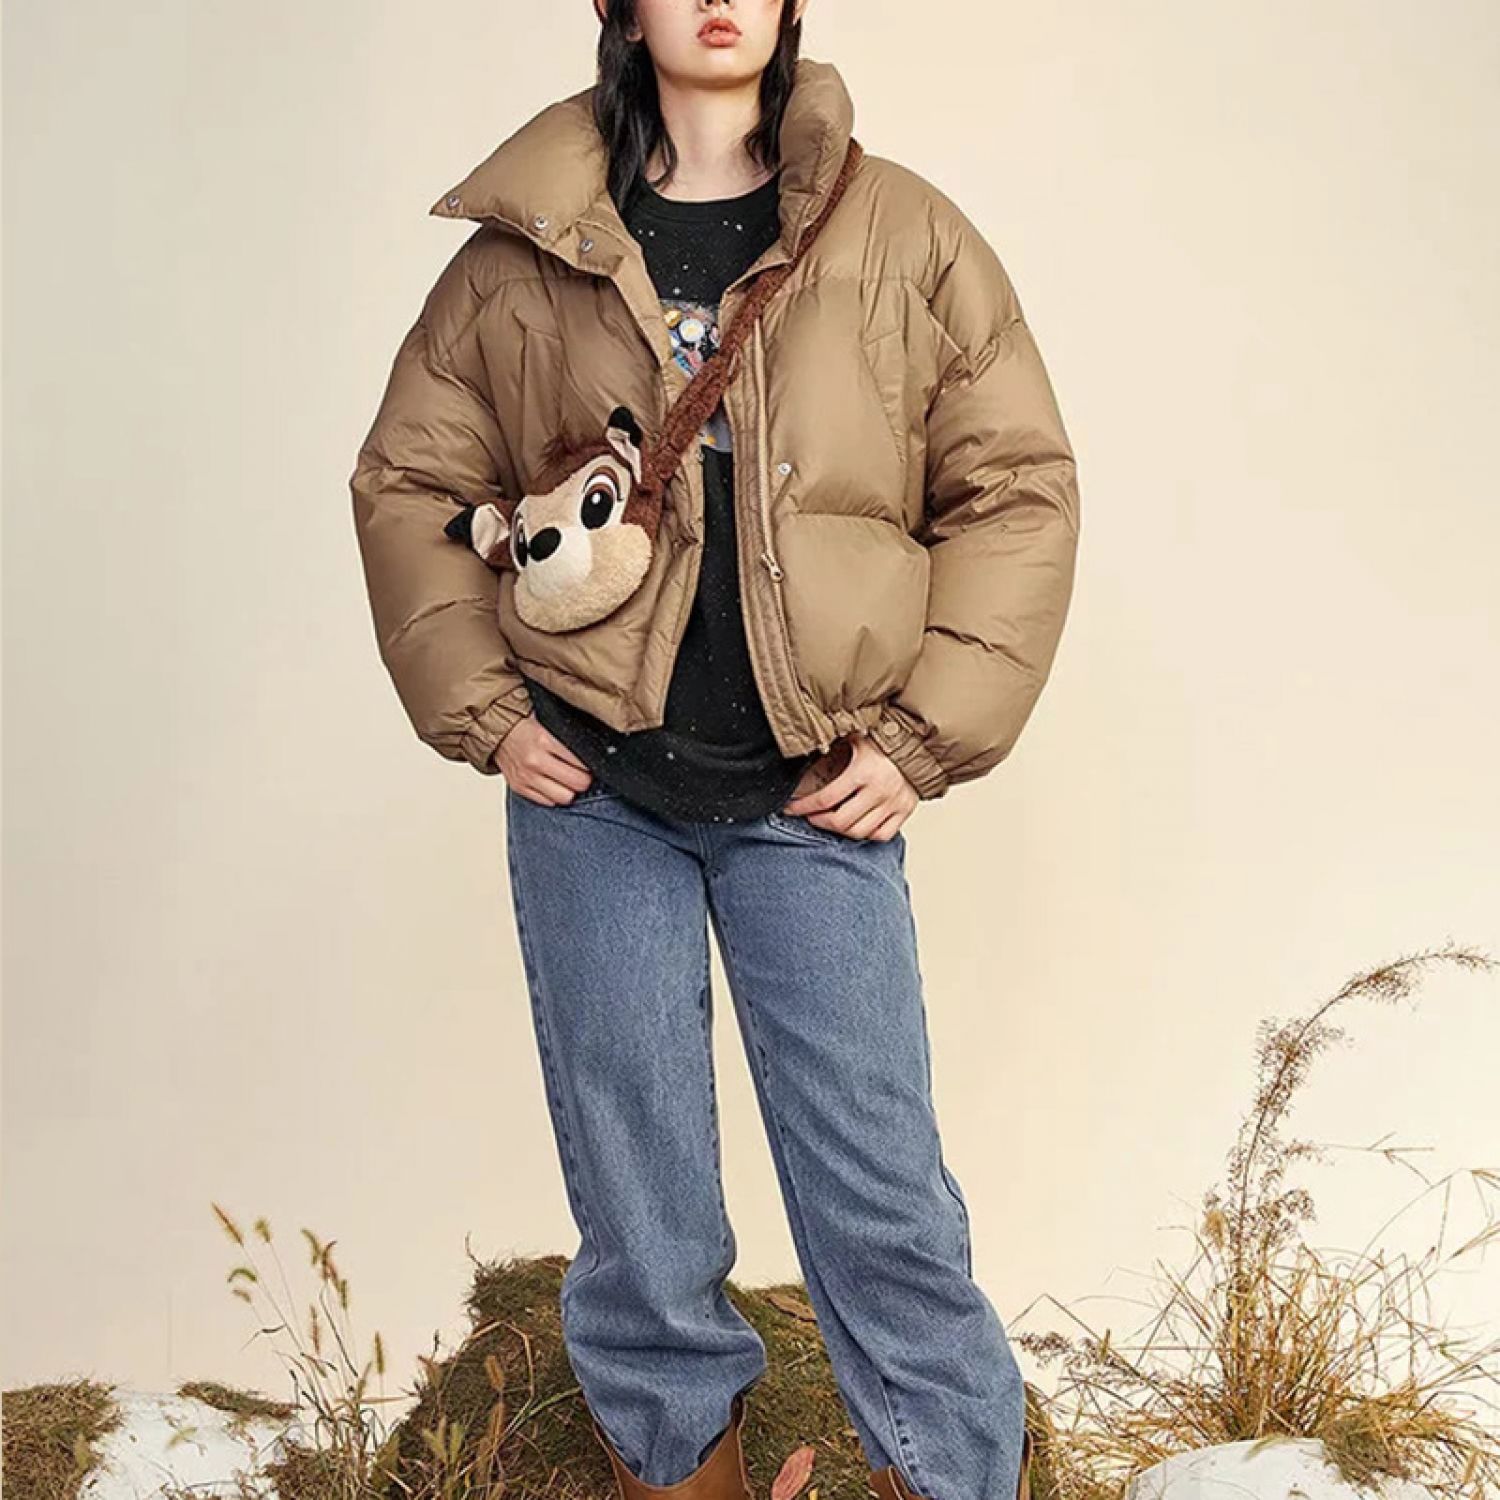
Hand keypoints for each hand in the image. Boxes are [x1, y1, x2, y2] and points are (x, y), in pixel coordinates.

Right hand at [492, 713, 595, 804]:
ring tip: (569, 782)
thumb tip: (592, 749)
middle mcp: (535, 761)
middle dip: (584, 780)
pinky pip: (547, 802)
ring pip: (564, 797)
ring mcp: (526, 777)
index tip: (591, 764)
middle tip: (583, 775)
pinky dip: (553, 796)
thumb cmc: (524, 727)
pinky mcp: (519, 788)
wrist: (495, 732)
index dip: (591, 766)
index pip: (581, 763)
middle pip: (577, 783)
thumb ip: (568, 737)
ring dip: (570, 790)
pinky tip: (553, 785)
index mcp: (544, 740)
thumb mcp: (549, 723)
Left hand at [780, 731, 918, 841]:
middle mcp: (879, 791)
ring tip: (829, 821)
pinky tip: (855, 826)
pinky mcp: (904, 811)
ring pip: (859, 832)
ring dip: (839, 831)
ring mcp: (893, 804)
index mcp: (863, 772)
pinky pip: (882, 835)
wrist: (919, 742)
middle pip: (840, 821)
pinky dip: (866, 835)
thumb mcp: (855, 736)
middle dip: (818, 821)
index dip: (804, 807)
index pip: (826, 798)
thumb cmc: (886, 738)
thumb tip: (806, 742)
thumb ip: (832, 742)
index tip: (792, 808)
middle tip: (809, 816)